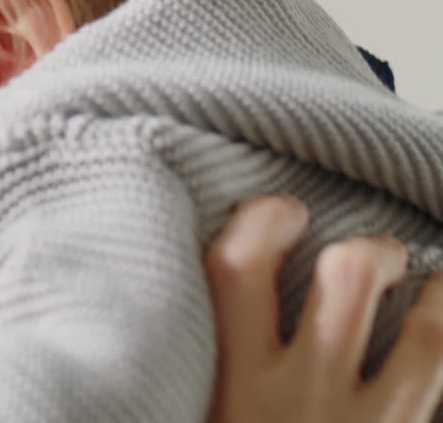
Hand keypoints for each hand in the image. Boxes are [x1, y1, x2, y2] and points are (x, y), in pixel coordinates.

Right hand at [205, 195, 442, 422]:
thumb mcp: (197, 411)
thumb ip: (210, 357)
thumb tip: (222, 287)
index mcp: (232, 384)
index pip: (238, 266)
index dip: (263, 218)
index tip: (282, 213)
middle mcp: (298, 400)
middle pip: (348, 278)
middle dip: (370, 248)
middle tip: (371, 253)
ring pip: (426, 336)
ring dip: (438, 297)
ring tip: (435, 287)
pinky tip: (439, 333)